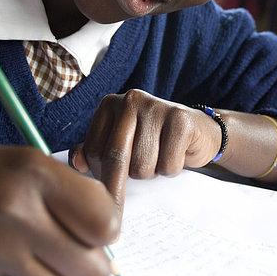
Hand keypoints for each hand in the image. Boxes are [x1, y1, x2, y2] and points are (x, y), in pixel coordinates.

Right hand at [0, 141, 118, 275]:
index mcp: (35, 172)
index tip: (96, 228)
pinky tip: (24, 268)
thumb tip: (110, 238)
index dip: (107, 230)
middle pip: (93, 269)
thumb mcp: (28, 163)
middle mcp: (18, 212)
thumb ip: (73, 195)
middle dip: (94, 265)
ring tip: (56, 266)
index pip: (105, 222)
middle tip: (78, 251)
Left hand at [70, 89, 220, 210]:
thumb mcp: (120, 144)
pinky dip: (172, 169)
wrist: (199, 132)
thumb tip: (77, 164)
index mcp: (110, 104)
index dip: (105, 172)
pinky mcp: (181, 119)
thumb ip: (94, 152)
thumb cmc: (154, 141)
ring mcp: (156, 106)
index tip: (118, 172)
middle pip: (117, 158)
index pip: (94, 151)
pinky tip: (178, 153)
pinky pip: (167, 165)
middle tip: (139, 172)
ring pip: (142, 166)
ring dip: (152, 172)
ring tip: (160, 156)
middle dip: (127, 176)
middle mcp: (131, 99)